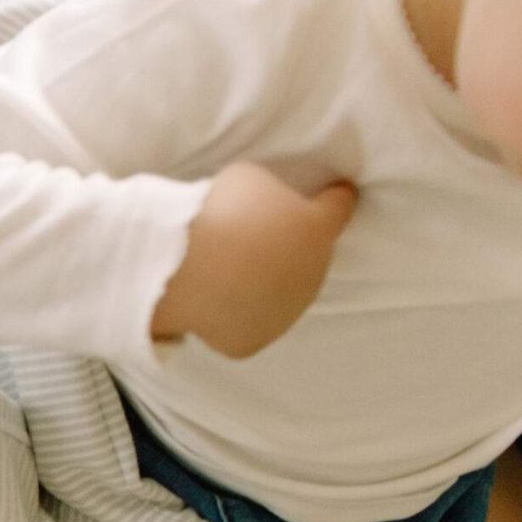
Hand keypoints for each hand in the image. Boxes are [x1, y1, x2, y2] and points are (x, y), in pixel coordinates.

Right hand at [151, 162, 356, 358]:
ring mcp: (284, 314)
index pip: (340, 208)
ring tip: (228, 273)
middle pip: (308, 258)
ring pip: (281, 296)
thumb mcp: (251, 180)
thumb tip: (265, 207)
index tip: (332, 193)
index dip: (333, 198)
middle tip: (252, 240)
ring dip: (264, 284)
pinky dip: (234, 314)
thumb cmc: (216, 214)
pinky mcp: (253, 341)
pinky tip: (213, 302)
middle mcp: (312, 276)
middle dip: (288, 248)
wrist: (181, 269)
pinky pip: (247, 324)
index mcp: (317, 229)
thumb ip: (270, 194)